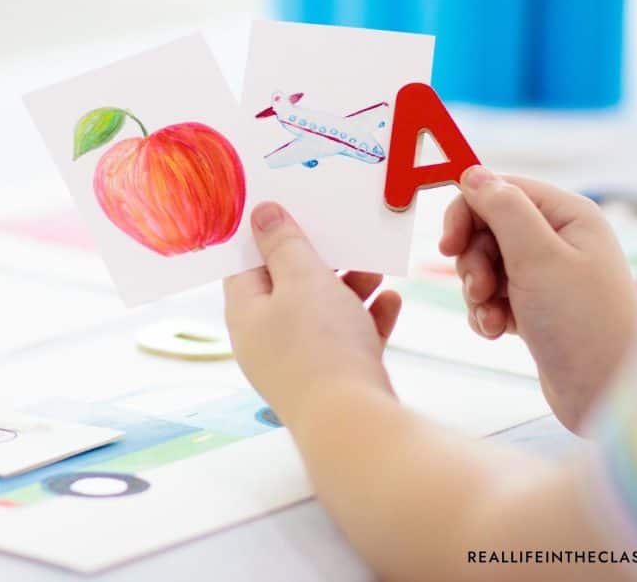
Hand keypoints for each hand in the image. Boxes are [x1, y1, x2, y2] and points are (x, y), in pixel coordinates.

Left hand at [223, 202, 401, 426]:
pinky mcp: (333, 380)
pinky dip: (368, 318)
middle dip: (321, 261)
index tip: (293, 211)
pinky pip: (348, 339)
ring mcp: (300, 363)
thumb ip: (284, 243)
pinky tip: (391, 301)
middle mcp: (266, 340)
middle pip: (289, 287)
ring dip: (350, 286)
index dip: (267, 237)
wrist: (354, 424)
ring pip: (323, 312)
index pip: (246, 265)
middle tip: (344, 236)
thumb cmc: (320, 344)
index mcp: (246, 314)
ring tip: (376, 268)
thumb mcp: (302, 279)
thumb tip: (261, 213)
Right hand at [440, 167, 636, 431]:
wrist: (609, 394)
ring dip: (476, 290)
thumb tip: (471, 172)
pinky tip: (497, 332)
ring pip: (484, 264)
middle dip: (472, 260)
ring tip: (491, 316)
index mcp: (566, 214)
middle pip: (486, 227)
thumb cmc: (582, 321)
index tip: (448, 245)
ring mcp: (546, 274)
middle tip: (479, 288)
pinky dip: (485, 312)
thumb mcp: (538, 257)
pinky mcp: (535, 306)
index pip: (500, 189)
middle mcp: (558, 238)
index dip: (467, 212)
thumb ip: (502, 209)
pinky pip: (491, 296)